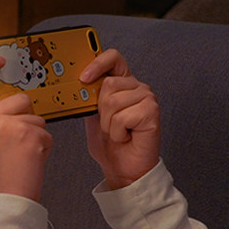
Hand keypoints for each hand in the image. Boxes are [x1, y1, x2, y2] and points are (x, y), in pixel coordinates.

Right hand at [0, 55, 52, 201]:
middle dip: (25, 118)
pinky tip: (30, 162)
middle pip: (18, 100)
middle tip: (16, 146)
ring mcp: (6, 126)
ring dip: (35, 135)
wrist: (3, 202)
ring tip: (21, 157)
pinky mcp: (28, 135)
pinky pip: (45, 133)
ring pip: (35, 117)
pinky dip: (43, 148)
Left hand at [81, 49, 160, 189]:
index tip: (83, 78)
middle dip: (101, 110)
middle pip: (108, 84)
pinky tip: (126, 137)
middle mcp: (137, 87)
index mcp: (123, 85)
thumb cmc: (111, 145)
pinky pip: (122, 116)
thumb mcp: (92, 117)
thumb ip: (89, 98)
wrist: (123, 170)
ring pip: (113, 101)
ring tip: (118, 132)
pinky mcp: (152, 111)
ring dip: (109, 124)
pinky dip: (118, 132)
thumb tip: (77, 83)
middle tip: (109, 126)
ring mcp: (147, 98)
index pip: (113, 58)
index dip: (97, 63)